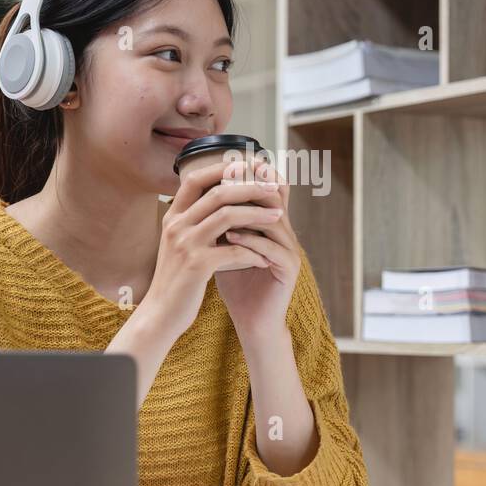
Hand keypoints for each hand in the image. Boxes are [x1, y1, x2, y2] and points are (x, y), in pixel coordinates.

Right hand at [139, 158, 286, 341]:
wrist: (160, 314)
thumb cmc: (177, 279)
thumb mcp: (181, 245)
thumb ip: (197, 222)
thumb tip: (226, 202)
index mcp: (172, 217)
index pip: (195, 179)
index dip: (221, 168)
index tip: (247, 166)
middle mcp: (176, 225)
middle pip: (216, 192)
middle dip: (248, 187)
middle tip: (272, 188)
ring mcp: (185, 244)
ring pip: (227, 215)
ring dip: (257, 214)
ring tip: (278, 216)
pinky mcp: (197, 266)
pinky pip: (233, 250)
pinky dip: (252, 252)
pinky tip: (264, 258)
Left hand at [212, 159, 298, 340]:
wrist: (251, 319)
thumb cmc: (236, 282)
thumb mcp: (224, 245)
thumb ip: (219, 221)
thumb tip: (194, 193)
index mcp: (272, 224)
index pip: (267, 188)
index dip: (249, 175)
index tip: (223, 166)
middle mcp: (286, 233)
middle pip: (275, 197)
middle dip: (249, 187)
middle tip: (224, 180)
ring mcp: (290, 250)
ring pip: (274, 221)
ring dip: (247, 213)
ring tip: (222, 208)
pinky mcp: (289, 269)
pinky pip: (272, 249)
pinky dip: (250, 241)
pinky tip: (230, 238)